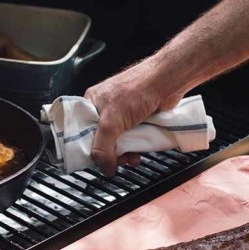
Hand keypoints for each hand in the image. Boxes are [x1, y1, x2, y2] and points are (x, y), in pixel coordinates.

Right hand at [85, 59, 181, 175]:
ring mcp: (122, 116)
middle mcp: (105, 109)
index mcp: (91, 104)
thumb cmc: (138, 88)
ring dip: (124, 154)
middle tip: (116, 160)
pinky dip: (134, 149)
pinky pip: (131, 140)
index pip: (82, 132)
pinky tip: (138, 152)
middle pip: (101, 141)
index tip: (95, 161)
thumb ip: (102, 146)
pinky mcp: (137, 121)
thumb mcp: (111, 121)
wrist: (166, 82)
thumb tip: (104, 167)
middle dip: (110, 153)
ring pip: (117, 143)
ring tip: (130, 157)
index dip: (88, 148)